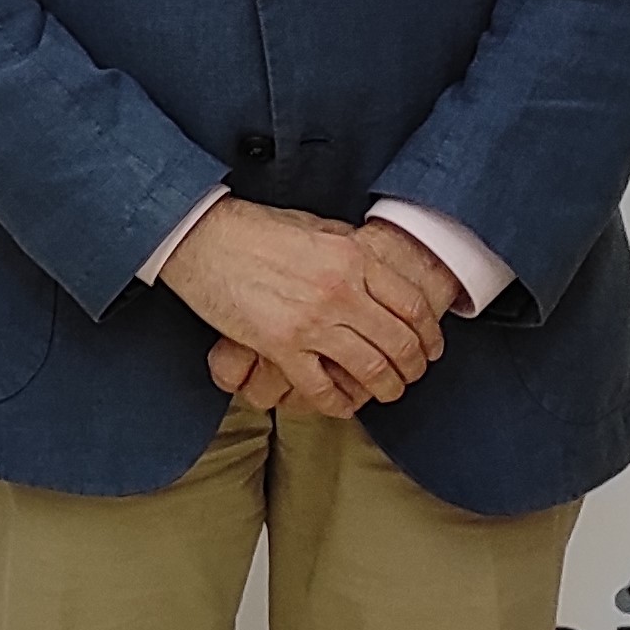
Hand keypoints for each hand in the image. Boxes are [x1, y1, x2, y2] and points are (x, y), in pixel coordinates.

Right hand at [203, 227, 457, 408]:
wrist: (199, 236)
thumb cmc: (251, 227)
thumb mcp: (313, 225)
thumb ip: (347, 248)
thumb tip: (370, 263)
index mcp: (353, 258)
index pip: (412, 307)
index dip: (430, 335)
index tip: (430, 348)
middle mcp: (341, 291)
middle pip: (399, 343)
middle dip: (413, 367)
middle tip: (411, 375)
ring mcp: (311, 321)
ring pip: (370, 369)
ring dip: (386, 388)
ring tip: (386, 392)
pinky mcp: (278, 345)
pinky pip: (321, 387)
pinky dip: (338, 403)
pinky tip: (343, 404)